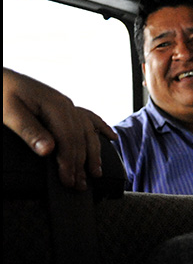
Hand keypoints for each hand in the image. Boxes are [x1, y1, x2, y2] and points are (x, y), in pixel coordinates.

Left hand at [3, 67, 116, 189]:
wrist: (0, 77)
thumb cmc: (1, 92)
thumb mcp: (8, 112)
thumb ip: (29, 130)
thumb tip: (48, 150)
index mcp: (55, 106)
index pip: (68, 139)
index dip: (69, 162)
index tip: (67, 180)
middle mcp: (66, 105)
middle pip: (80, 139)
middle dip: (81, 164)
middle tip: (79, 185)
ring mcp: (68, 105)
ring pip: (87, 132)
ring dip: (93, 154)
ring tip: (95, 173)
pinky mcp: (65, 107)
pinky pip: (89, 119)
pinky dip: (101, 129)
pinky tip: (112, 137)